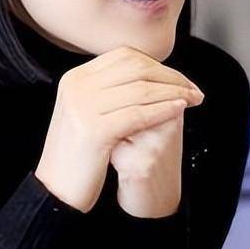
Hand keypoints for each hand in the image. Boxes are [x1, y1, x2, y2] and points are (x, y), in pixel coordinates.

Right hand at [34, 46, 203, 212]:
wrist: (56, 191)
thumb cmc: (78, 157)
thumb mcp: (88, 113)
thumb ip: (109, 92)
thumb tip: (149, 74)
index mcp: (76, 78)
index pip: (125, 57)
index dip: (158, 66)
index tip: (180, 79)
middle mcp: (77, 86)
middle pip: (135, 68)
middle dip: (171, 77)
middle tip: (193, 89)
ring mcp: (83, 106)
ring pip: (141, 89)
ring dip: (174, 92)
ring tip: (193, 99)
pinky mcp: (93, 130)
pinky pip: (138, 113)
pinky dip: (163, 110)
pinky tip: (179, 111)